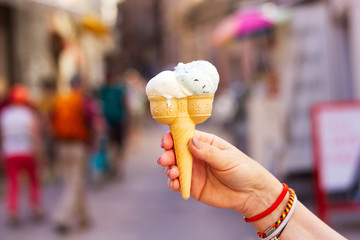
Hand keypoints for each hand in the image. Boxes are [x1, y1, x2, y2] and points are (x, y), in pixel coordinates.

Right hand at [157, 130, 282, 216]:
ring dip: (168, 168)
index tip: (167, 142)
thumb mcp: (227, 159)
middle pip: (175, 151)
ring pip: (173, 166)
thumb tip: (190, 141)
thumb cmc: (242, 170)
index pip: (184, 136)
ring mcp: (192, 170)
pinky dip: (172, 183)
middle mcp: (195, 155)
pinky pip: (177, 183)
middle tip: (165, 159)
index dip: (173, 137)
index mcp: (205, 143)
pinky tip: (175, 183)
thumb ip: (208, 152)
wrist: (250, 194)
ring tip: (173, 173)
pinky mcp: (191, 186)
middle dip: (167, 154)